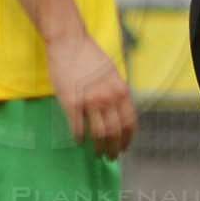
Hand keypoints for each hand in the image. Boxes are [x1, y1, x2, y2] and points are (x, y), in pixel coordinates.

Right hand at [48, 32, 135, 158]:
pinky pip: (77, 127)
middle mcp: (108, 98)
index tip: (126, 147)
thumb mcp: (112, 74)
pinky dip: (79, 138)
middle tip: (112, 157)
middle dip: (115, 148)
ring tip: (98, 154)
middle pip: (116, 132)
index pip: (130, 122)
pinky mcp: (71, 103)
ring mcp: (90, 101)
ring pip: (99, 133)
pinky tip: (79, 142)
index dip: (128, 138)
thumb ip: (116, 93)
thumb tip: (119, 112)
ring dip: (99, 147)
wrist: (70, 43)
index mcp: (121, 91)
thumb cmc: (90, 57)